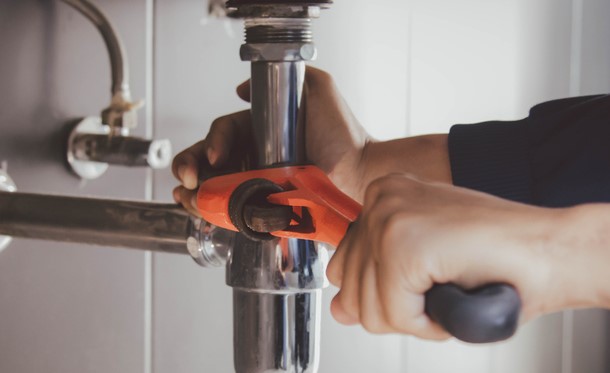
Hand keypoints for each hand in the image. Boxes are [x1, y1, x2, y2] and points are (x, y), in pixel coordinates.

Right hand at [172, 67, 450, 214]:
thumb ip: (288, 78)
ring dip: (194, 192)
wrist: (362, 171)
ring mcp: (259, 183)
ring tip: (188, 197)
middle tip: (189, 179)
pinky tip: (201, 213)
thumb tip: (240, 89)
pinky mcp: (265, 207)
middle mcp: (256, 156)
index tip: (216, 156)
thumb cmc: (345, 133)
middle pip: (210, 159)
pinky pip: (232, 210)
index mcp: (262, 131)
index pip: (224, 131)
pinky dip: (211, 212)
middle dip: (190, 166)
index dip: (213, 142)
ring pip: (215, 186)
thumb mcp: (319, 90)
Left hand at [326, 173, 609, 338]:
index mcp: (383, 197)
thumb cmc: (498, 258)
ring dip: (416, 317)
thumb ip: (375, 281)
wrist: (552, 250)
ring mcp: (389, 217)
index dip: (384, 292)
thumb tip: (340, 310)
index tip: (420, 281)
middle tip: (442, 286)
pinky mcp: (403, 242)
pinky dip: (430, 323)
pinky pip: (396, 315)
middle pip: (351, 290)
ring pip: (369, 309)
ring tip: (451, 288)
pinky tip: (456, 294)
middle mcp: (380, 199)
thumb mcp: (421, 266)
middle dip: (398, 308)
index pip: (343, 266)